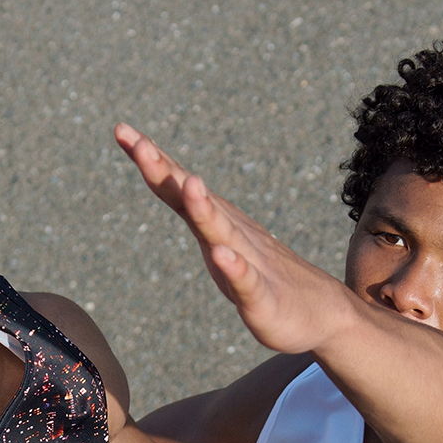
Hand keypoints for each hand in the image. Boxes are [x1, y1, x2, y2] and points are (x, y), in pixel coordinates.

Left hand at [115, 122, 346, 355]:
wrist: (322, 313)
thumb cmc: (265, 281)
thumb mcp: (221, 247)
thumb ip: (200, 218)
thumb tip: (175, 183)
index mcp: (216, 225)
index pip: (177, 188)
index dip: (150, 161)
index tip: (121, 129)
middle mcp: (232, 235)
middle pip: (193, 201)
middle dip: (166, 172)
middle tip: (140, 144)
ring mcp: (250, 265)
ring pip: (222, 234)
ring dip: (205, 210)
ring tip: (191, 185)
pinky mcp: (263, 299)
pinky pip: (247, 282)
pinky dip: (234, 267)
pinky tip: (222, 255)